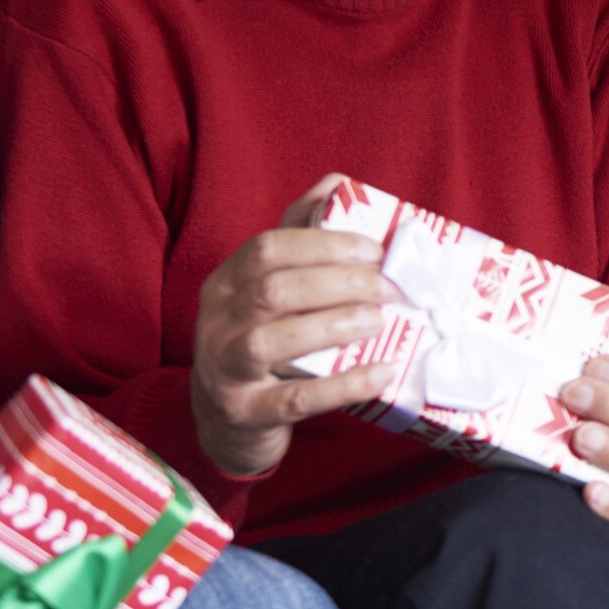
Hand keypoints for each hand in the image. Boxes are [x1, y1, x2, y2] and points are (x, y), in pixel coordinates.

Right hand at [191, 172, 404, 477]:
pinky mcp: (247, 413)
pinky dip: (343, 385)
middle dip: (340, 282)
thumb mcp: (267, 290)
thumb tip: (337, 183)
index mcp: (227, 282)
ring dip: (334, 324)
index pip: (268, 248)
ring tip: (380, 319)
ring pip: (272, 339)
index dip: (324, 243)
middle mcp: (218, 321)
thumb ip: (299, 237)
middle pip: (272, 289)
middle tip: (390, 287)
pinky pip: (295, 399)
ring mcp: (226, 370)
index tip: (374, 249)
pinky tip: (381, 372)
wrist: (224, 425)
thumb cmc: (257, 344)